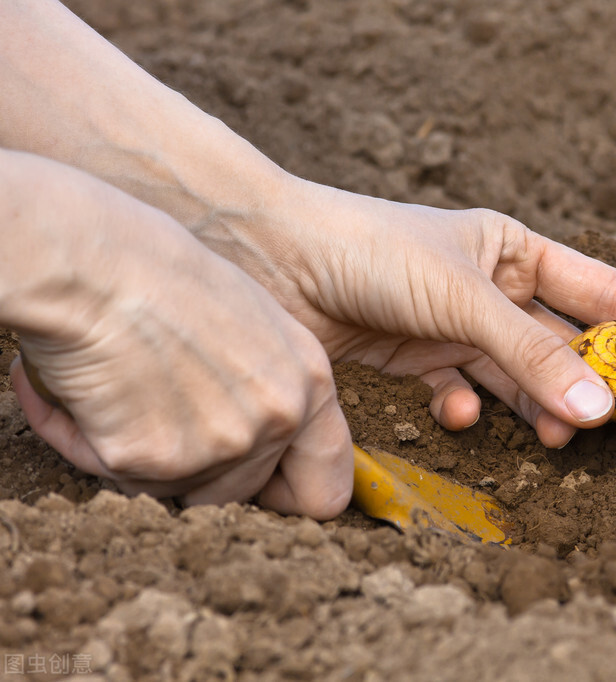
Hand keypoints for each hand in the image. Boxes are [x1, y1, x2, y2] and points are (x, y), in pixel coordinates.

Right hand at [5, 152, 351, 518]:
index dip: (289, 495)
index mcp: (310, 384)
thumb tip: (260, 434)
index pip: (327, 489)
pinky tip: (79, 390)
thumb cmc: (163, 273)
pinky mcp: (157, 460)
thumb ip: (269, 384)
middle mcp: (278, 420)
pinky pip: (121, 479)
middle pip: (242, 492)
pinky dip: (91, 443)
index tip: (262, 487)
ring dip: (147, 457)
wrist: (93, 262)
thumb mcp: (252, 322)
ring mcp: (222, 445)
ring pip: (181, 491)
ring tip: (119, 388)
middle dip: (201, 469)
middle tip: (160, 415)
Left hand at [198, 179, 615, 447]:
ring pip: (522, 379)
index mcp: (515, 250)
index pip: (608, 290)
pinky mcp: (418, 361)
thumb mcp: (465, 298)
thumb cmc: (372, 249)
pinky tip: (464, 415)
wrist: (269, 258)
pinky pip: (465, 395)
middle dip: (611, 384)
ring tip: (566, 440)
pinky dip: (472, 411)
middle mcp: (492, 289)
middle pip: (572, 344)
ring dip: (544, 410)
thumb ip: (532, 355)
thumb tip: (601, 411)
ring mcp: (457, 328)